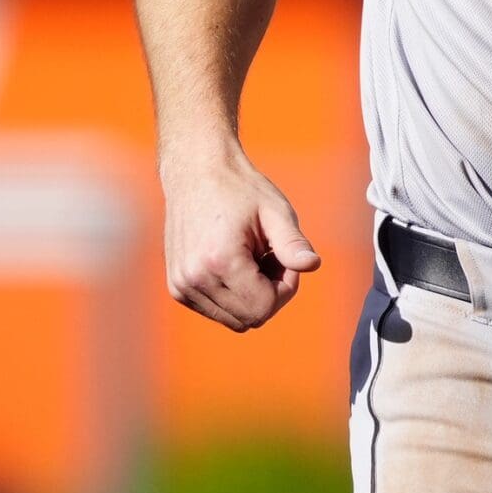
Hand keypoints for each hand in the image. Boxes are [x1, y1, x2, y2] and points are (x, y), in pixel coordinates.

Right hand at [159, 148, 320, 331]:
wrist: (196, 173)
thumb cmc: (240, 189)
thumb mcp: (275, 211)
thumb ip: (293, 243)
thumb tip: (313, 265)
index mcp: (220, 261)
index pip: (265, 307)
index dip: (286, 286)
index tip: (285, 256)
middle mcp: (195, 279)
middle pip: (251, 318)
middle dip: (270, 293)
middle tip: (271, 255)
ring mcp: (182, 286)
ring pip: (235, 319)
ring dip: (252, 295)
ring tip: (252, 257)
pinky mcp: (178, 287)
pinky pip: (218, 310)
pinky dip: (234, 295)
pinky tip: (235, 262)